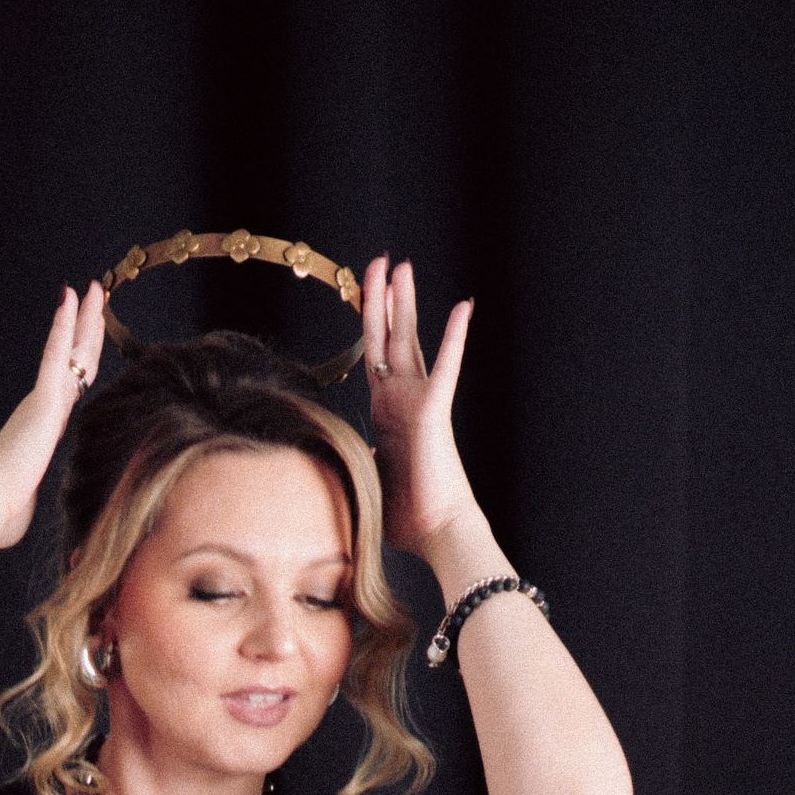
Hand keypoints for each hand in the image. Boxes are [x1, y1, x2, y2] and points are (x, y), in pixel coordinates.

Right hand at [0, 282, 106, 547]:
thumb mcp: (21, 506)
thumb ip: (24, 501)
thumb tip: (13, 520)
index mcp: (41, 431)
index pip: (67, 389)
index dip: (77, 362)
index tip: (84, 340)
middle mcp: (42, 409)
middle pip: (72, 361)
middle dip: (85, 329)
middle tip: (94, 298)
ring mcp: (42, 402)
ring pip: (69, 350)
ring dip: (84, 318)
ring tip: (94, 288)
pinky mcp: (43, 401)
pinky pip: (56, 354)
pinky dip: (64, 325)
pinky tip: (72, 298)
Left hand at [362, 257, 474, 557]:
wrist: (436, 533)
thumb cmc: (404, 518)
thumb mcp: (363, 482)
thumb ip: (349, 464)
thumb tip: (331, 465)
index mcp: (386, 413)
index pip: (374, 358)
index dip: (370, 326)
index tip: (367, 297)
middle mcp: (402, 400)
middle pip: (389, 338)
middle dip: (382, 299)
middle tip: (380, 261)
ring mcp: (419, 402)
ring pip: (408, 341)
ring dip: (404, 302)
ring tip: (401, 265)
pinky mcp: (433, 413)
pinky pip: (446, 369)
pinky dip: (455, 339)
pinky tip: (462, 306)